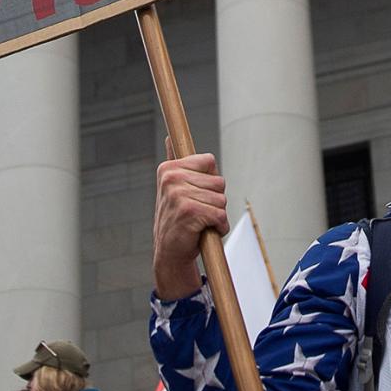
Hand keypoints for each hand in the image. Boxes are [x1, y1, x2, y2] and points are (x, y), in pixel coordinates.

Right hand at [154, 153, 228, 298]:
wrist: (169, 253)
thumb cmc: (176, 219)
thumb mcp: (172, 188)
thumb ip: (175, 162)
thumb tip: (171, 137)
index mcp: (168, 168)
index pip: (209, 161)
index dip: (209, 182)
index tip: (195, 194)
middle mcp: (171, 178)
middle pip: (219, 182)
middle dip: (215, 200)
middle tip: (197, 213)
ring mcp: (179, 195)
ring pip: (221, 199)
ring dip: (217, 215)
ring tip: (199, 223)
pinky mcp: (190, 211)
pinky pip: (221, 214)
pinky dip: (219, 227)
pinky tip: (204, 232)